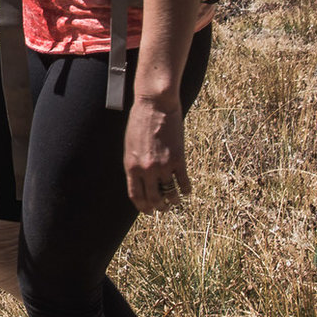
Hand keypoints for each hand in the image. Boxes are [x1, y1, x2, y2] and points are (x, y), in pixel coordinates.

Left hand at [124, 92, 186, 214]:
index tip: (148, 210)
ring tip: (175, 201)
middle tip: (163, 208)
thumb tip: (140, 180)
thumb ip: (135, 164)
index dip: (142, 207)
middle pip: (154, 198)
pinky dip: (185, 189)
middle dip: (159, 207)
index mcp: (131, 166)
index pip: (136, 196)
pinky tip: (186, 191)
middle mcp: (146, 170)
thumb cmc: (140, 122)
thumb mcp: (130, 145)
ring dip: (173, 201)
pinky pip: (183, 182)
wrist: (155, 105)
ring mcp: (163, 166)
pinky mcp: (178, 159)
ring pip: (170, 193)